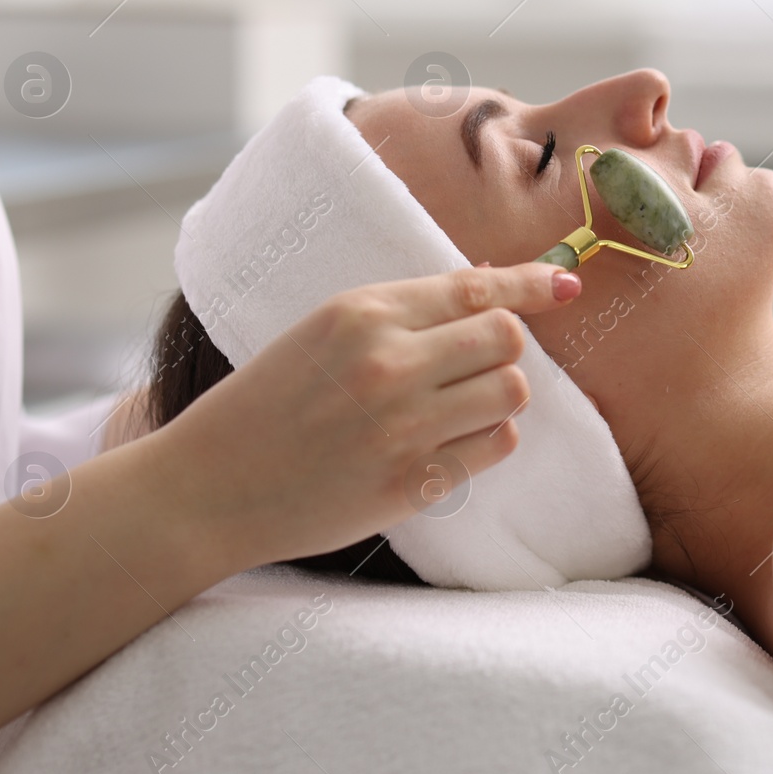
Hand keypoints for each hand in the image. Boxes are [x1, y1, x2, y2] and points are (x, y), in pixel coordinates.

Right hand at [145, 262, 582, 569]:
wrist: (208, 490)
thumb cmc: (264, 406)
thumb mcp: (320, 333)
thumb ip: (400, 312)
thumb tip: (490, 286)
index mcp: (360, 312)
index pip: (476, 288)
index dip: (532, 283)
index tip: (564, 283)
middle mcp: (388, 362)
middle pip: (506, 337)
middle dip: (504, 347)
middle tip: (473, 365)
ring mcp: (403, 425)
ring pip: (511, 391)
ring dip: (500, 394)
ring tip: (459, 404)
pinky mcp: (413, 481)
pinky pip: (496, 445)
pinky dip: (488, 439)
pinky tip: (451, 441)